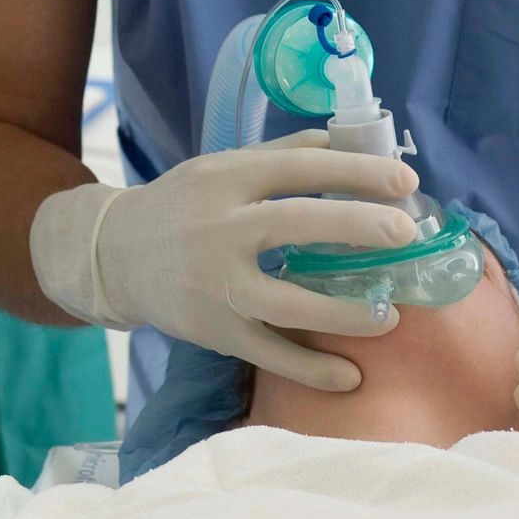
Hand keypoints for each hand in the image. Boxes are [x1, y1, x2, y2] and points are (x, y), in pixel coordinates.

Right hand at [31, 131, 420, 390]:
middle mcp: (219, 228)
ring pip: (285, 301)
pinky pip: (267, 353)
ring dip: (343, 311)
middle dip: (356, 226)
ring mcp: (215, 283)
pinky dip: (310, 369)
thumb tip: (346, 142)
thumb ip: (281, 155)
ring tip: (391, 315)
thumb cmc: (181, 205)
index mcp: (226, 179)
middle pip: (294, 224)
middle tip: (406, 233)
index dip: (355, 170)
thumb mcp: (220, 167)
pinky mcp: (212, 329)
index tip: (405, 180)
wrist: (112, 255)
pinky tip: (351, 376)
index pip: (298, 168)